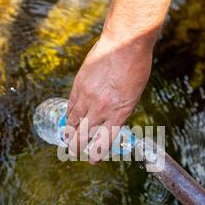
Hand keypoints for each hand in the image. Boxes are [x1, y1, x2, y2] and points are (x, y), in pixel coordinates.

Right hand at [65, 35, 153, 163]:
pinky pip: (70, 106)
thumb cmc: (136, 68)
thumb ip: (119, 110)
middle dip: (76, 148)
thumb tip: (108, 120)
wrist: (125, 44)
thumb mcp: (133, 95)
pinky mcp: (79, 85)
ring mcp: (88, 97)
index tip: (92, 161)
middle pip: (83, 136)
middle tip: (73, 152)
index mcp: (119, 114)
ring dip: (69, 133)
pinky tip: (68, 120)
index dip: (96, 155)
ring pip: (73, 123)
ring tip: (68, 139)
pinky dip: (69, 115)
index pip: (103, 143)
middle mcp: (102, 109)